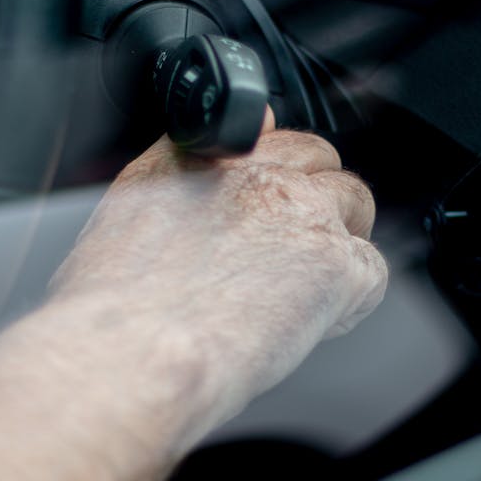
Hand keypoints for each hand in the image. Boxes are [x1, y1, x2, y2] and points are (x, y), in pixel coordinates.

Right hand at [48, 110, 387, 425]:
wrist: (134, 350)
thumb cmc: (110, 309)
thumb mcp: (120, 218)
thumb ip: (171, 182)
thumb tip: (192, 171)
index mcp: (196, 154)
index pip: (263, 129)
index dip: (272, 169)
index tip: (267, 196)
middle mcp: (254, 170)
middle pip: (318, 158)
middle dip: (313, 198)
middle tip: (289, 252)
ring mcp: (301, 210)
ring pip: (354, 203)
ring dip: (340, 241)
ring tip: (305, 289)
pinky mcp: (335, 262)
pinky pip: (370, 270)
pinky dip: (350, 300)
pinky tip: (311, 324)